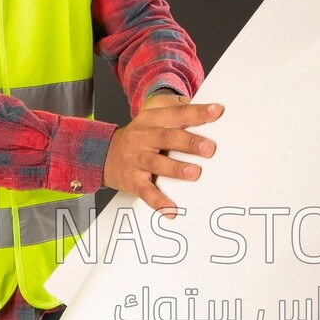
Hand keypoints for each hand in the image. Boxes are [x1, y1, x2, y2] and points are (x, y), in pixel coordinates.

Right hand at [103, 95, 223, 215]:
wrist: (104, 154)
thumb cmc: (139, 136)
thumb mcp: (153, 118)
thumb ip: (177, 111)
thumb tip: (208, 110)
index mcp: (151, 119)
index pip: (176, 114)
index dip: (196, 113)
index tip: (216, 111)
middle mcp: (142, 137)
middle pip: (166, 137)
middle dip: (188, 143)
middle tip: (209, 148)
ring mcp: (136, 159)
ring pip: (156, 163)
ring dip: (176, 168)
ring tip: (194, 173)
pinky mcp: (132, 180)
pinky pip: (146, 192)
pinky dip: (158, 201)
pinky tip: (171, 210)